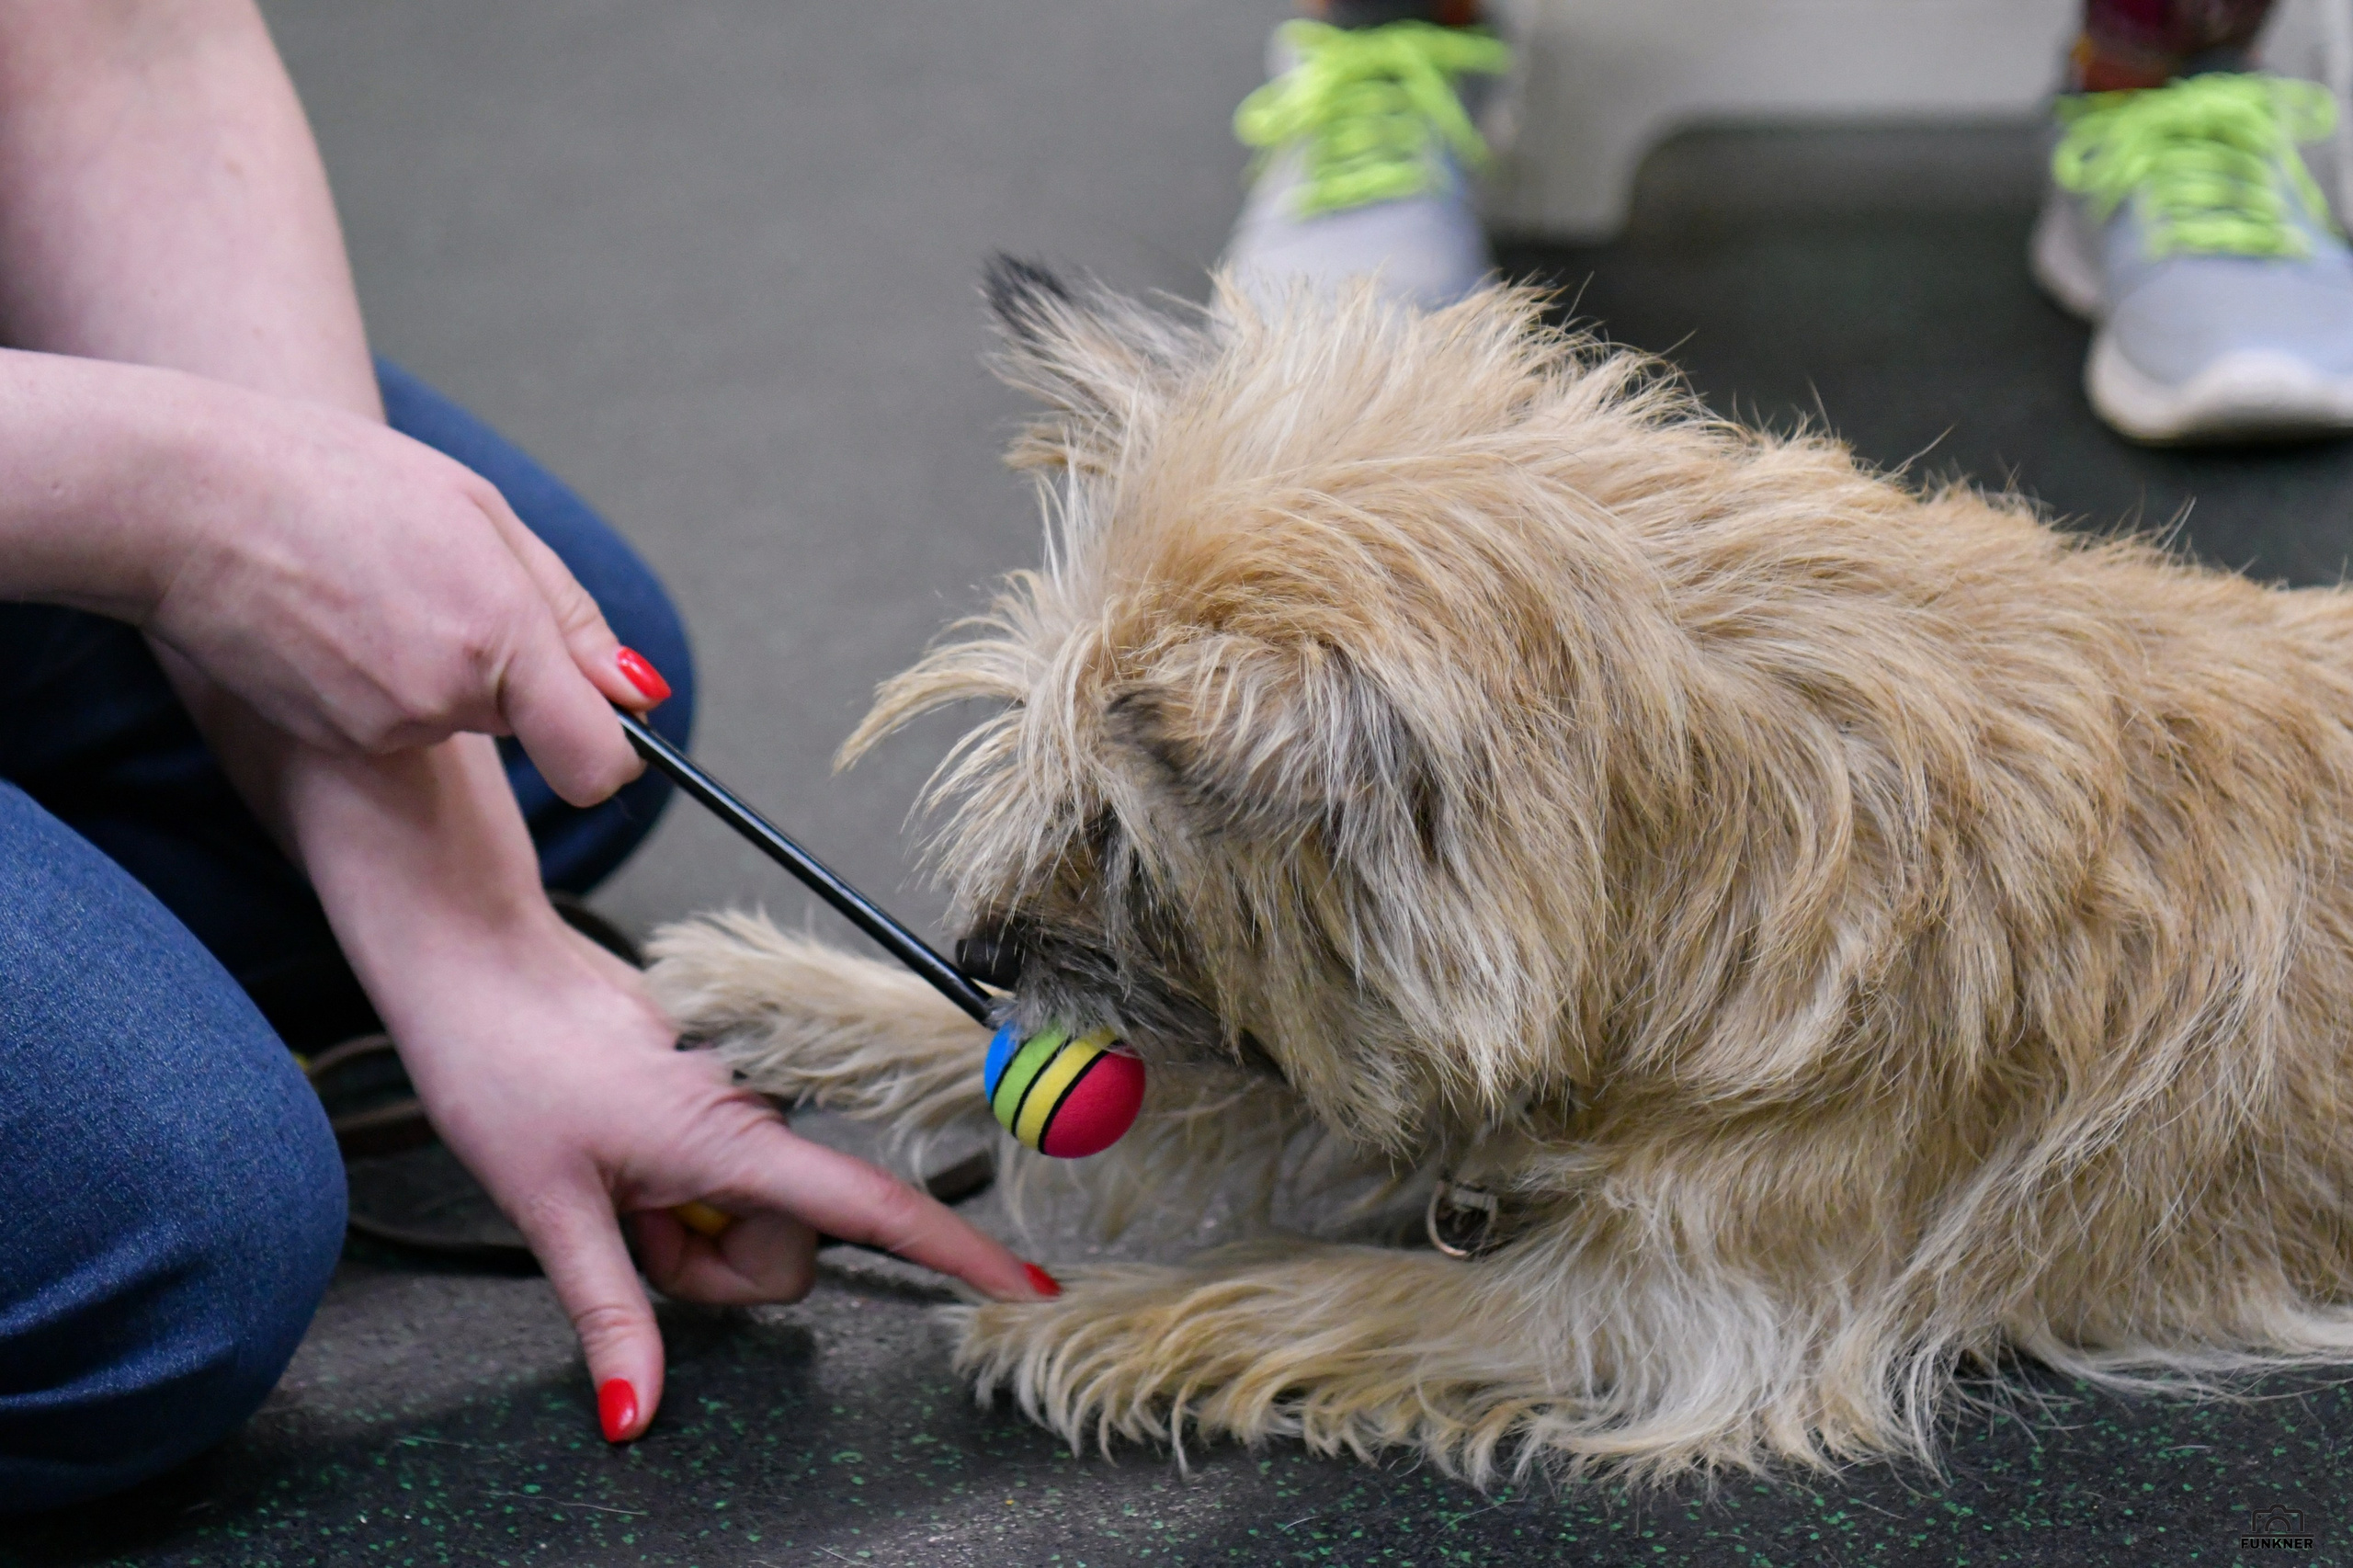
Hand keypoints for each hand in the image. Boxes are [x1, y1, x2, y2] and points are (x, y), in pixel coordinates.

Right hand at [142, 373, 654, 804]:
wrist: (184, 502)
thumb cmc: (333, 481)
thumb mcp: (481, 515)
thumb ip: (570, 615)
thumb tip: (638, 692)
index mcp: (499, 636)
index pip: (598, 763)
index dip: (616, 747)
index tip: (611, 718)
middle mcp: (446, 700)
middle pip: (527, 721)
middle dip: (511, 668)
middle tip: (444, 585)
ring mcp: (385, 729)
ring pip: (458, 715)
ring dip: (442, 667)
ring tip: (376, 589)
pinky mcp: (334, 741)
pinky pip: (397, 722)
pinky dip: (384, 680)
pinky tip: (339, 620)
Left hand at [388, 903, 1050, 1440]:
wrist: (476, 961)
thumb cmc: (505, 1059)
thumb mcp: (550, 1207)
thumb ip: (611, 1314)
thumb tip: (637, 1409)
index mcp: (731, 1138)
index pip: (872, 1209)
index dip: (954, 1251)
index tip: (1021, 1287)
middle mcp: (755, 1114)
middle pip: (788, 1245)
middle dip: (712, 1266)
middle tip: (624, 1223)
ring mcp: (738, 1100)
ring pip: (751, 1215)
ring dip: (685, 1228)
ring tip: (609, 1179)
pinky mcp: (715, 1089)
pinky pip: (724, 1175)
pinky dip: (676, 1190)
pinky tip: (617, 1153)